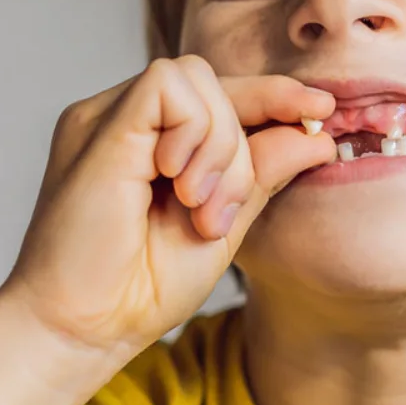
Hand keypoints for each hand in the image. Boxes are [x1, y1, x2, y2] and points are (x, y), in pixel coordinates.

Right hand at [0, 56, 335, 359]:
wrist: (85, 329)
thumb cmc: (141, 288)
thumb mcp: (223, 224)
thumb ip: (261, 175)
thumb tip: (318, 134)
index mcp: (151, 141)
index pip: (221, 96)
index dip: (274, 96)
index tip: (320, 112)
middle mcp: (124, 119)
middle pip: (214, 80)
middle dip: (242, 141)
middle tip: (217, 213)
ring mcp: (106, 116)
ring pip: (196, 75)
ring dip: (218, 143)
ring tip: (194, 206)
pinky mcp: (98, 124)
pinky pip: (168, 84)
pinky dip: (191, 130)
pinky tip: (177, 182)